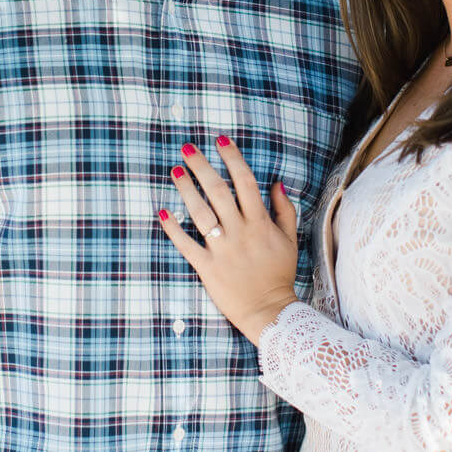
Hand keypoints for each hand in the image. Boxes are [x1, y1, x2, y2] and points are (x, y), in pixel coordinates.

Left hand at [158, 136, 299, 344]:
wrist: (270, 311)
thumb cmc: (279, 274)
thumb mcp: (289, 240)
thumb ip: (284, 210)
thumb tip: (277, 183)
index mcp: (260, 223)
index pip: (245, 182)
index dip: (232, 157)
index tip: (220, 139)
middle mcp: (240, 232)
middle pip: (218, 191)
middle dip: (201, 166)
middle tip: (186, 148)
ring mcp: (222, 249)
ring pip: (200, 213)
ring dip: (186, 190)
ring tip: (175, 171)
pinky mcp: (207, 267)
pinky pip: (186, 245)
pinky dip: (173, 229)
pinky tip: (163, 212)